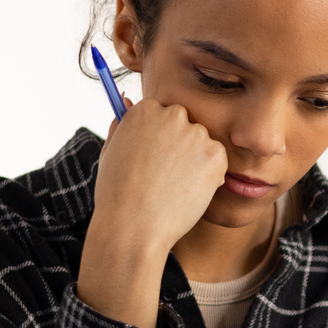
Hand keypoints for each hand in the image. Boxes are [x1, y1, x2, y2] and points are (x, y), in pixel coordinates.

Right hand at [78, 97, 226, 327]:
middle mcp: (172, 114)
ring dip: (195, 161)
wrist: (133, 226)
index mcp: (145, 109)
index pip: (162, 113)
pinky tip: (188, 192)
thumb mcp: (110, 152)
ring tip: (173, 187)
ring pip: (203, 144)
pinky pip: (217, 162)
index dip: (159, 139)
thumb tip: (127, 101)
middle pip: (185, 124)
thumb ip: (122, 126)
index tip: (153, 158)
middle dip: (180, 146)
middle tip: (165, 176)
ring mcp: (196, 133)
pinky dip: (209, 176)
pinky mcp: (216, 154)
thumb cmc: (117, 194)